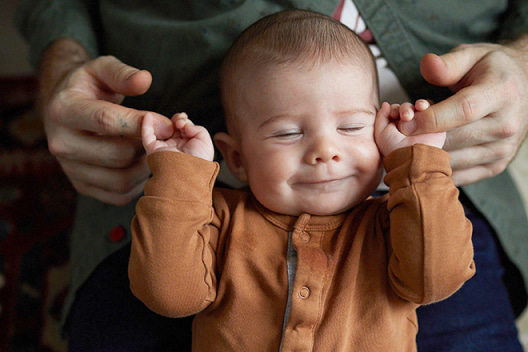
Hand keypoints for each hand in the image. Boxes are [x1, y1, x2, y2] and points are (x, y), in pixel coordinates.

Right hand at [39, 39, 172, 204]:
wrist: (64, 107)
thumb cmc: (89, 86)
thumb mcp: (102, 69)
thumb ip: (123, 74)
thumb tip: (145, 79)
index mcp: (64, 111)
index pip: (106, 121)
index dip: (142, 124)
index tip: (167, 124)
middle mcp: (61, 143)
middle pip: (118, 154)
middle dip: (147, 146)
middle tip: (162, 138)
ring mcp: (70, 169)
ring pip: (120, 179)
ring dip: (145, 167)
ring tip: (153, 150)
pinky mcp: (82, 185)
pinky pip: (118, 195)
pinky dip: (137, 184)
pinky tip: (142, 165)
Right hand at [142, 112, 213, 160]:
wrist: (189, 172)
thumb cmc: (199, 160)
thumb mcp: (205, 141)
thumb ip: (197, 128)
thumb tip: (184, 124)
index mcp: (189, 145)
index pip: (185, 129)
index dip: (185, 121)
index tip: (185, 121)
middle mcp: (176, 147)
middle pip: (174, 128)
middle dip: (177, 119)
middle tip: (179, 120)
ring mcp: (165, 148)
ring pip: (161, 131)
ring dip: (164, 120)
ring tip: (172, 119)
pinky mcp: (154, 151)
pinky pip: (147, 136)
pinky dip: (146, 126)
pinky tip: (148, 116)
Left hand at [375, 100, 445, 156]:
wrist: (412, 156)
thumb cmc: (394, 148)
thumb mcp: (381, 133)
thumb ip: (381, 117)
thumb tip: (386, 104)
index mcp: (397, 126)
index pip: (396, 110)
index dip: (395, 109)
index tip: (394, 114)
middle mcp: (410, 124)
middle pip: (407, 107)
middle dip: (404, 108)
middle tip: (405, 117)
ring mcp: (423, 123)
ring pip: (419, 106)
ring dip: (414, 106)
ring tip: (412, 115)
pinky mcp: (435, 123)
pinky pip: (432, 108)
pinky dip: (427, 105)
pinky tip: (422, 108)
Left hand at [401, 39, 527, 185]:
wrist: (523, 88)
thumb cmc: (490, 70)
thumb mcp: (471, 56)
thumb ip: (446, 64)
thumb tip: (426, 64)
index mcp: (500, 93)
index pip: (463, 111)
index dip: (429, 119)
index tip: (404, 122)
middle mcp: (506, 125)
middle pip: (454, 139)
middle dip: (421, 137)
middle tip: (401, 131)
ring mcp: (502, 149)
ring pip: (453, 161)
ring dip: (427, 153)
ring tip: (413, 139)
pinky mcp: (496, 166)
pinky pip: (459, 174)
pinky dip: (437, 166)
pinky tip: (427, 152)